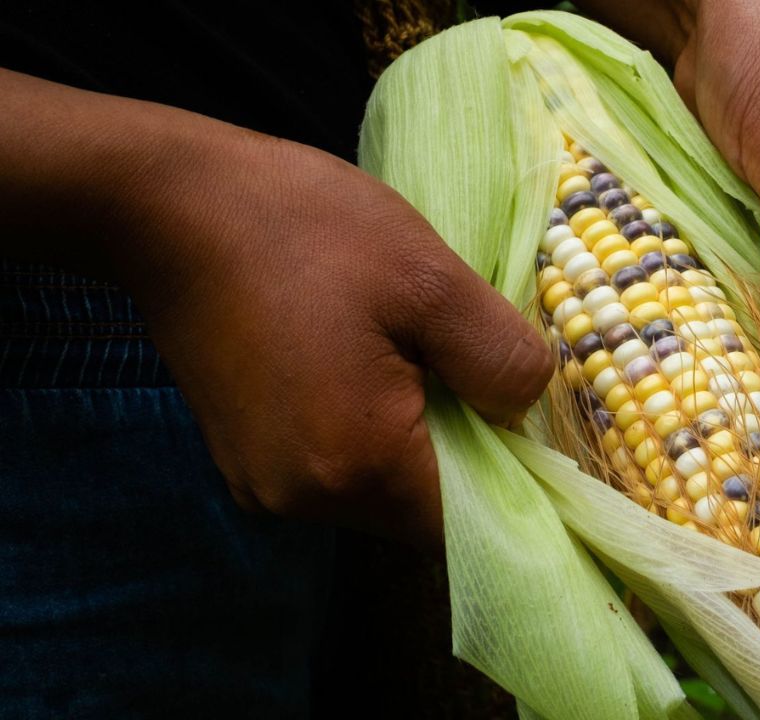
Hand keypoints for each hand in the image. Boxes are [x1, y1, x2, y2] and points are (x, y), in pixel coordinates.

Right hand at [0, 70, 553, 546]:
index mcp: (356, 463)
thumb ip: (498, 357)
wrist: (168, 205)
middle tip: (475, 370)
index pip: (472, 518)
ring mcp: (266, 486)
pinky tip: (372, 364)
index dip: (517, 477)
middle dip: (468, 452)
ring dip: (419, 440)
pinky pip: (338, 469)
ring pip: (382, 491)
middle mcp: (306, 499)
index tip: (529, 419)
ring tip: (420, 356)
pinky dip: (372, 432)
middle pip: (425, 511)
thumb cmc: (303, 228)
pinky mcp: (246, 460)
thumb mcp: (429, 277)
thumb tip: (527, 408)